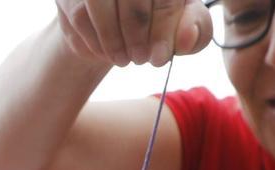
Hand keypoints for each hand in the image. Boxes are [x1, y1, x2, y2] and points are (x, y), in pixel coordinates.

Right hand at [54, 0, 212, 66]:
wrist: (112, 21)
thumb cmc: (155, 21)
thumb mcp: (181, 27)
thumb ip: (196, 31)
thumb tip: (187, 37)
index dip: (164, 29)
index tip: (160, 57)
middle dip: (137, 35)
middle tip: (140, 60)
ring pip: (98, 4)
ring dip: (112, 40)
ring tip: (122, 59)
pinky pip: (78, 16)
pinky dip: (93, 41)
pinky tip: (104, 52)